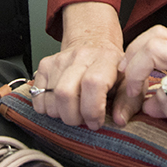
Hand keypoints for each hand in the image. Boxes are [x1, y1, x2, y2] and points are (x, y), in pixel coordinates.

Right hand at [32, 2, 124, 129]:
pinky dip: (46, 108)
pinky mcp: (45, 64)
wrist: (94, 44)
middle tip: (83, 119)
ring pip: (50, 97)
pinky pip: (37, 95)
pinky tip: (61, 105)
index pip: (93, 84)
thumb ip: (129, 102)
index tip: (96, 121)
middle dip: (73, 117)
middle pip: (65, 93)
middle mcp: (81, 56)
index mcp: (106, 59)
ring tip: (73, 111)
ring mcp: (60, 59)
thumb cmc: (113, 69)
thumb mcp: (129, 83)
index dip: (92, 109)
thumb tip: (120, 119)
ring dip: (61, 114)